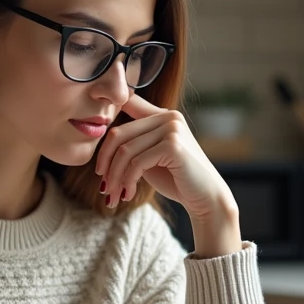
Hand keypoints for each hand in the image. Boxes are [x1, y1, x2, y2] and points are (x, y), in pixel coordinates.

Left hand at [95, 93, 240, 255]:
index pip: (126, 104)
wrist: (206, 199)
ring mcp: (172, 129)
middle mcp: (168, 116)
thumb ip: (132, 144)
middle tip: (103, 185)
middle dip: (105, 162)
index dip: (106, 123)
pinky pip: (136, 162)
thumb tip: (98, 135)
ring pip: (125, 150)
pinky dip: (127, 180)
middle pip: (118, 133)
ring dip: (115, 176)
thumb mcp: (149, 157)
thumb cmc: (176, 180)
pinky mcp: (173, 145)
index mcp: (162, 115)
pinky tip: (128, 194)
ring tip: (113, 194)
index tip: (99, 157)